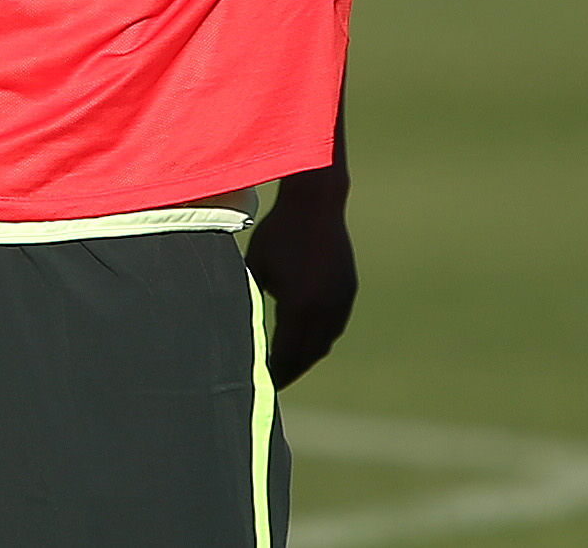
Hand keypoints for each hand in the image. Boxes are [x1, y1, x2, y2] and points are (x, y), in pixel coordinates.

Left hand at [246, 174, 356, 387]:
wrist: (316, 204)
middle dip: (291, 370)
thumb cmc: (278, 233)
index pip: (286, 354)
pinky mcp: (347, 289)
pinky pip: (334, 325)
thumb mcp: (256, 266)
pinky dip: (320, 336)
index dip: (275, 372)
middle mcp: (323, 309)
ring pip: (325, 342)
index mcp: (298, 306)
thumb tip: (240, 324)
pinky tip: (306, 336)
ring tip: (289, 362)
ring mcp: (340, 300)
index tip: (263, 382)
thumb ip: (251, 297)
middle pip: (308, 354)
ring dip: (307, 355)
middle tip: (275, 380)